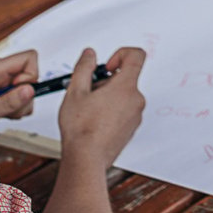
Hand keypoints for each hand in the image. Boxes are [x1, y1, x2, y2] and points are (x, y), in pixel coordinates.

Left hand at [0, 50, 40, 138]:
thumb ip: (6, 103)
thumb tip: (30, 89)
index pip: (29, 58)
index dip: (30, 77)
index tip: (17, 94)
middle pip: (30, 75)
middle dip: (24, 97)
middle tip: (7, 109)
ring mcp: (0, 78)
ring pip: (27, 88)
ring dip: (19, 105)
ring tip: (0, 112)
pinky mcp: (1, 87)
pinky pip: (21, 94)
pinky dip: (16, 107)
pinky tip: (1, 112)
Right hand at [57, 47, 146, 170]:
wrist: (87, 159)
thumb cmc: (81, 128)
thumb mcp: (75, 91)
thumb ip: (84, 67)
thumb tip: (89, 54)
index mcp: (126, 87)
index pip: (137, 56)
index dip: (120, 54)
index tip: (106, 66)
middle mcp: (136, 100)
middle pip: (125, 78)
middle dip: (105, 81)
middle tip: (87, 93)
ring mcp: (136, 116)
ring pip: (123, 95)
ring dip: (107, 97)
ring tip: (88, 110)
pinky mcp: (131, 128)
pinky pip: (123, 110)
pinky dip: (111, 110)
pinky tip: (94, 121)